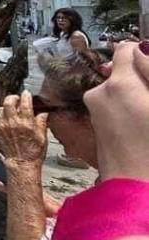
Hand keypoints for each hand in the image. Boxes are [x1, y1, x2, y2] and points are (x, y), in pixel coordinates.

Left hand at [0, 91, 47, 167]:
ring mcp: (3, 126)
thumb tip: (43, 113)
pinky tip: (1, 116)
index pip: (25, 102)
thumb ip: (42, 122)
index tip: (27, 94)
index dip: (26, 95)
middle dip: (14, 97)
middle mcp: (13, 122)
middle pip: (9, 101)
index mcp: (27, 123)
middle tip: (17, 99)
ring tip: (11, 110)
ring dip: (6, 107)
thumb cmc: (33, 152)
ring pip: (1, 108)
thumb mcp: (43, 136)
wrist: (22, 163)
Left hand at [84, 41, 148, 179]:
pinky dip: (131, 110)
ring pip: (121, 90)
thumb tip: (140, 47)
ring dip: (138, 96)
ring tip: (148, 119)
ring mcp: (96, 111)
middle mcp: (100, 93)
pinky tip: (144, 129)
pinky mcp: (98, 127)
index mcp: (119, 83)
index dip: (145, 56)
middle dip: (142, 79)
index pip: (126, 49)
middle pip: (122, 71)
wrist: (136, 191)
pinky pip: (116, 107)